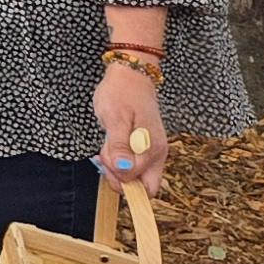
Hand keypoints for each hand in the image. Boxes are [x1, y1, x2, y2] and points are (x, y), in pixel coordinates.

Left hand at [93, 68, 170, 188]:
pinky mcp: (145, 147)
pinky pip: (135, 165)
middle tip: (106, 157)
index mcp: (152, 149)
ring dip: (118, 169)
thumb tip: (123, 169)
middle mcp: (157, 154)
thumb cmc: (121, 93)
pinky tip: (110, 147)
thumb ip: (118, 146)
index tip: (106, 157)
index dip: (120, 176)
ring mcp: (152, 151)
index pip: (139, 184)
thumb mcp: (115, 118)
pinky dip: (120, 162)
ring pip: (137, 177)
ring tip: (107, 146)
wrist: (131, 76)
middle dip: (122, 181)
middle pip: (145, 187)